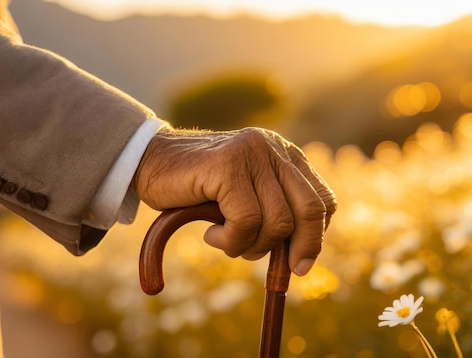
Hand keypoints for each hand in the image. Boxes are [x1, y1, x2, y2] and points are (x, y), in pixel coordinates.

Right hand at [134, 127, 336, 275]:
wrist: (149, 161)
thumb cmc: (197, 188)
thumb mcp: (244, 197)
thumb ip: (272, 213)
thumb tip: (301, 260)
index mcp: (283, 155)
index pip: (322, 200)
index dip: (316, 236)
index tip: (300, 263)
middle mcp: (272, 149)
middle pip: (310, 210)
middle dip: (301, 249)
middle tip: (283, 270)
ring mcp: (251, 154)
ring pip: (276, 221)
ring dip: (251, 246)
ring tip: (225, 241)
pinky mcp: (228, 166)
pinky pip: (246, 221)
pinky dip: (230, 240)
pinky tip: (210, 234)